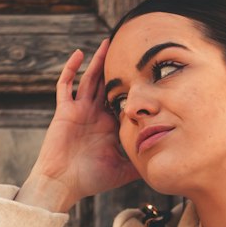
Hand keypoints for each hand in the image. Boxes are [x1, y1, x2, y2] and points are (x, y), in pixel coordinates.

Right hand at [26, 38, 138, 207]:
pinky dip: (70, 69)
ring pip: (89, 79)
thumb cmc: (90, 179)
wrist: (63, 184)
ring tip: (108, 42)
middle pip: (107, 85)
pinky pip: (65, 85)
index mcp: (107, 126)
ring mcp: (79, 110)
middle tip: (129, 49)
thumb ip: (139, 163)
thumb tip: (162, 163)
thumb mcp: (122, 170)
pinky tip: (79, 54)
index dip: (132, 88)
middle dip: (116, 68)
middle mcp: (94, 115)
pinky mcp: (65, 110)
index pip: (122, 101)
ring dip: (97, 61)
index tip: (148, 74)